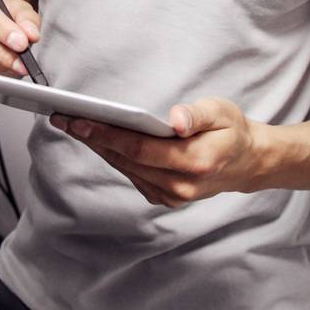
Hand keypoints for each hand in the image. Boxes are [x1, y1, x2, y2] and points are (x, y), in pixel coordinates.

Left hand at [51, 98, 264, 208]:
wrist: (246, 163)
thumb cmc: (232, 131)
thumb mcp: (222, 112)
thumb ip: (198, 115)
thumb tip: (176, 120)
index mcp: (195, 162)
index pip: (140, 148)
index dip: (107, 134)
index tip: (79, 120)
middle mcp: (180, 186)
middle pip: (126, 159)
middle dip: (93, 138)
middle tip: (64, 118)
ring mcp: (171, 196)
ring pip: (125, 168)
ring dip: (99, 147)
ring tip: (75, 125)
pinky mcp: (164, 197)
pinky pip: (132, 175)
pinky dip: (115, 157)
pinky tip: (99, 139)